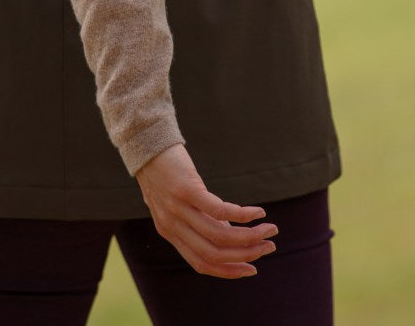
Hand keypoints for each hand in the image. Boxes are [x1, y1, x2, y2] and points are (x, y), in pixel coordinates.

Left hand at [134, 144, 277, 278]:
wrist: (145, 144)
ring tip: (269, 229)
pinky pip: (219, 210)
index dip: (228, 270)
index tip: (252, 269)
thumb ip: (197, 221)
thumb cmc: (164, 172)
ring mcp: (178, 208)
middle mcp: (172, 225)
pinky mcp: (186, 189)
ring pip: (219, 235)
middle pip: (214, 253)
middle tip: (268, 246)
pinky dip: (242, 215)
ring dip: (250, 236)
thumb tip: (230, 234)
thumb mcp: (175, 202)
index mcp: (169, 232)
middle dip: (245, 254)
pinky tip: (258, 212)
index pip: (201, 264)